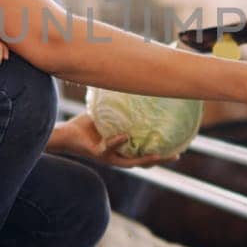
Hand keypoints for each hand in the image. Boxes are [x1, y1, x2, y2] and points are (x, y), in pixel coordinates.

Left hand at [49, 113, 177, 167]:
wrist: (66, 133)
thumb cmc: (87, 123)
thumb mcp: (108, 113)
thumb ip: (122, 105)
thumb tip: (134, 83)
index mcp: (124, 149)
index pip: (147, 153)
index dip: (163, 152)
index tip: (180, 147)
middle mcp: (119, 156)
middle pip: (145, 162)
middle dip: (162, 160)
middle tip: (178, 155)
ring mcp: (109, 157)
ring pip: (131, 163)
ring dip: (146, 160)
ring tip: (159, 155)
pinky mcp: (97, 153)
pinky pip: (109, 148)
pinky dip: (117, 142)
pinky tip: (125, 135)